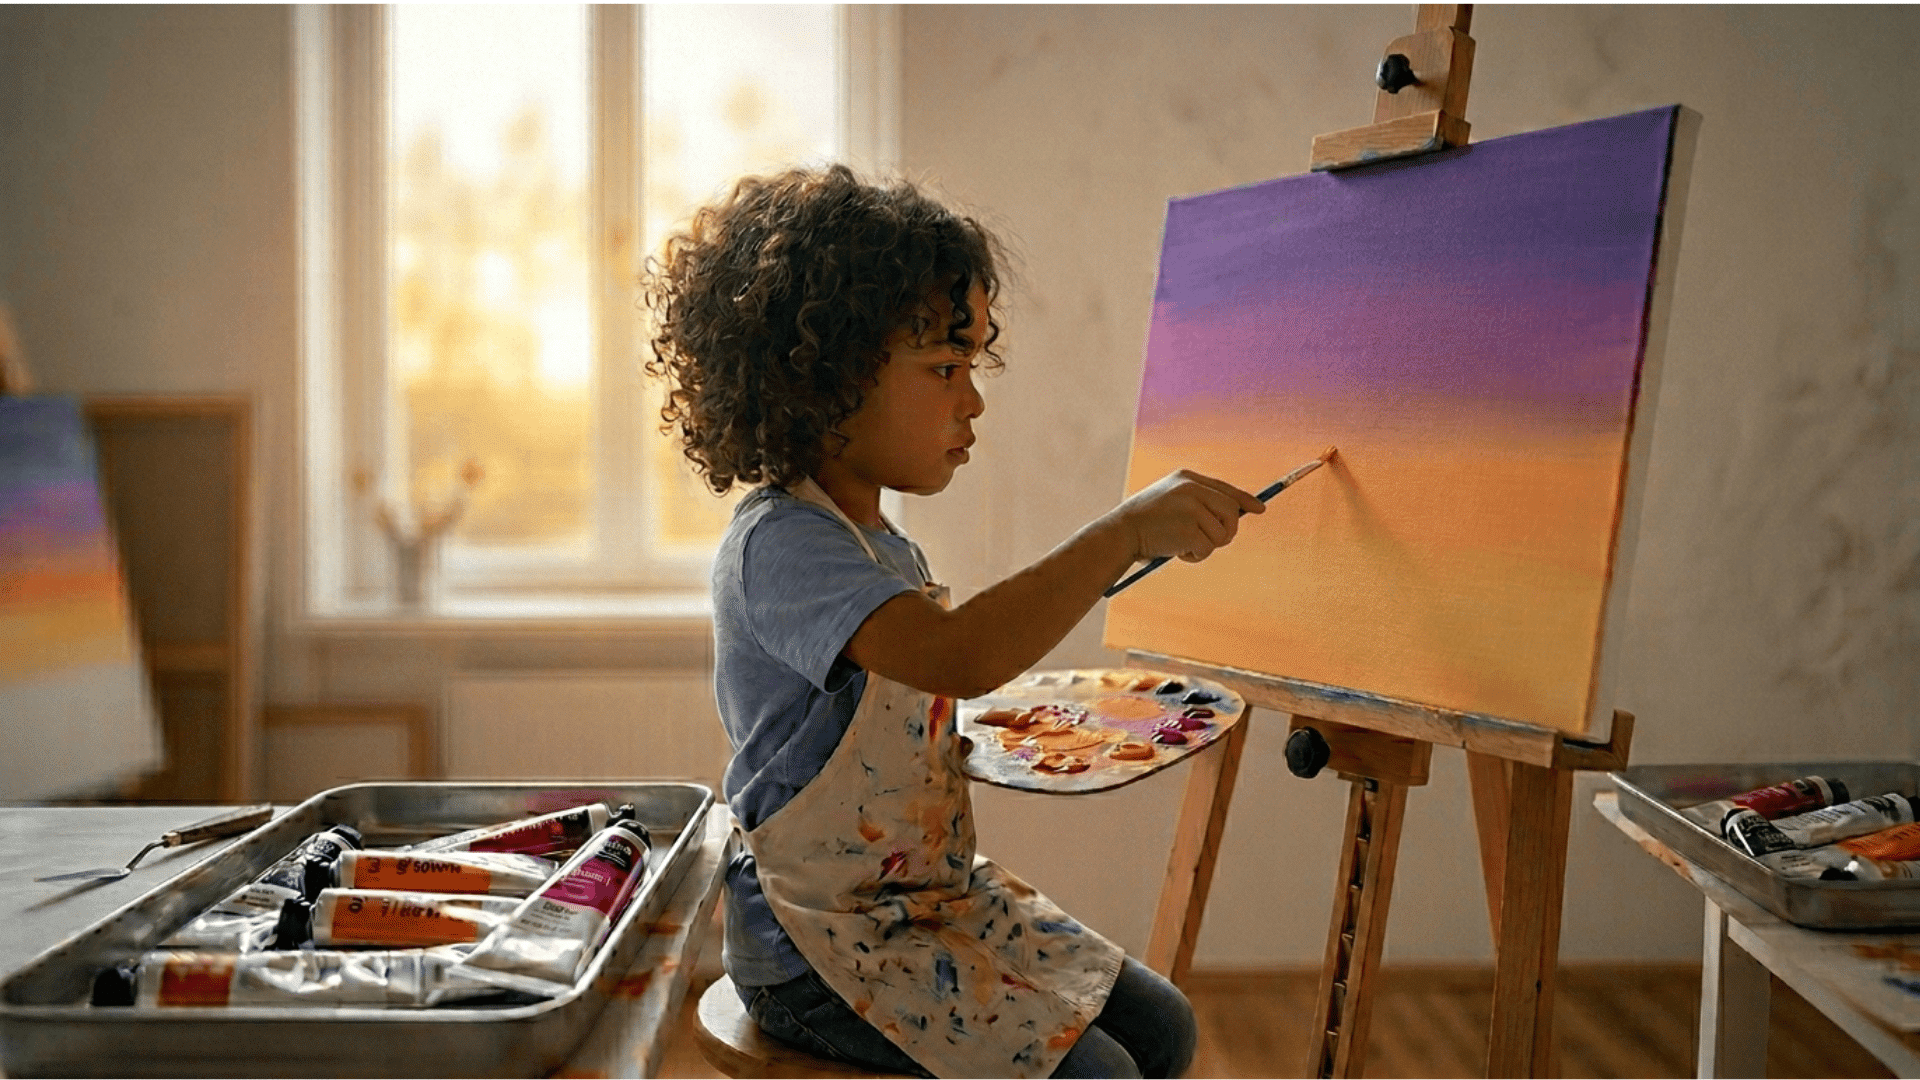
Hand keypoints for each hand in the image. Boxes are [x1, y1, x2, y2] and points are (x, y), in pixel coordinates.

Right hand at [1109, 470, 1264, 563]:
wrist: (1120, 534)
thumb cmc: (1144, 523)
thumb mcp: (1170, 501)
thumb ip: (1198, 502)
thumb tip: (1232, 516)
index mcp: (1187, 478)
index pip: (1225, 488)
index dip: (1244, 500)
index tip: (1259, 509)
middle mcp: (1192, 489)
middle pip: (1231, 512)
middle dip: (1226, 531)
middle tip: (1211, 542)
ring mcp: (1191, 508)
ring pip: (1222, 534)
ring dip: (1207, 547)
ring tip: (1183, 546)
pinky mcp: (1190, 529)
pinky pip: (1209, 548)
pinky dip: (1196, 556)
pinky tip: (1177, 552)